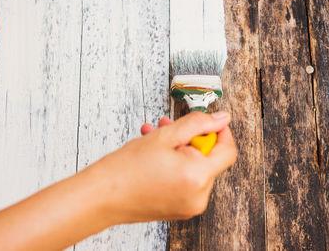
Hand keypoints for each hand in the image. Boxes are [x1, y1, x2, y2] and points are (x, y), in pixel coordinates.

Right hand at [86, 111, 236, 223]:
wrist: (101, 197)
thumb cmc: (125, 169)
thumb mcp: (164, 136)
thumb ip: (196, 123)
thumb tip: (220, 118)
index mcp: (198, 177)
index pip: (228, 151)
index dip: (220, 132)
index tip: (210, 121)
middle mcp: (198, 197)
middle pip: (208, 159)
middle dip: (190, 139)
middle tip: (170, 127)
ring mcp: (188, 206)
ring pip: (193, 169)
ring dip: (178, 151)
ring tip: (155, 138)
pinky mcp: (178, 210)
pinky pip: (184, 182)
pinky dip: (174, 166)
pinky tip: (154, 154)